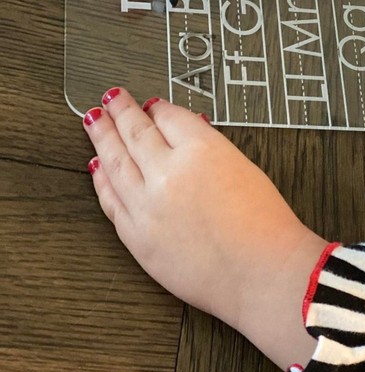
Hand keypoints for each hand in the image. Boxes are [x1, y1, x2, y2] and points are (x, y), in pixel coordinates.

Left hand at [82, 88, 327, 368]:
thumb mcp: (244, 168)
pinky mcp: (137, 236)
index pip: (169, 116)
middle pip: (136, 131)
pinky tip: (96, 167)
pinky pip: (111, 200)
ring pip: (115, 161)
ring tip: (94, 121)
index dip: (157, 107)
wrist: (261, 274)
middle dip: (121, 110)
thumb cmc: (264, 226)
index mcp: (202, 149)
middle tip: (111, 98)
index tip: (150, 104)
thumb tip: (186, 138)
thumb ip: (209, 150)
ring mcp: (148, 205)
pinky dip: (101, 180)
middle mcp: (169, 173)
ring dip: (102, 137)